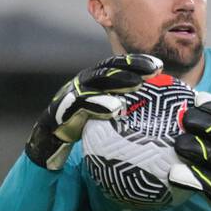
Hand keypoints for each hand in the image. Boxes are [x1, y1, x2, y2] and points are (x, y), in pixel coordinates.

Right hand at [25, 53, 162, 170]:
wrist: (50, 147)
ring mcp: (72, 95)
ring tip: (137, 83)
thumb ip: (125, 119)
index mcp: (95, 84)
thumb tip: (155, 126)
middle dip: (132, 65)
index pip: (118, 69)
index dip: (137, 63)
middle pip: (110, 69)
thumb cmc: (83, 135)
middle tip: (155, 69)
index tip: (160, 67)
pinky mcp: (63, 110)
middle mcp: (84, 84)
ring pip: (96, 81)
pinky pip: (83, 104)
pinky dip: (99, 103)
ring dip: (118, 80)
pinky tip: (116, 108)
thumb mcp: (106, 125)